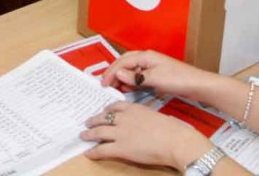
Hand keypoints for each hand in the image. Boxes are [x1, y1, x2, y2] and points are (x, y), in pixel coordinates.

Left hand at [81, 102, 210, 169]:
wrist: (174, 140)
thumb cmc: (171, 129)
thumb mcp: (155, 116)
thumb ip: (144, 117)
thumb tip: (144, 122)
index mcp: (134, 108)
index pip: (116, 106)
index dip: (107, 109)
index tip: (103, 111)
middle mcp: (124, 118)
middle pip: (104, 117)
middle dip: (94, 120)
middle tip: (87, 122)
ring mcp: (121, 133)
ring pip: (99, 132)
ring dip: (89, 133)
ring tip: (83, 135)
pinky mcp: (121, 148)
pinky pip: (102, 149)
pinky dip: (93, 151)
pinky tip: (88, 153)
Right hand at [101, 50, 221, 98]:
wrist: (197, 85)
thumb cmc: (180, 79)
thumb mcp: (154, 79)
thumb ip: (135, 77)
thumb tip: (119, 74)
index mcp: (146, 56)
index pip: (122, 62)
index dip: (111, 72)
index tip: (104, 82)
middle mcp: (148, 59)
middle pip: (125, 63)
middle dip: (114, 72)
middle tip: (105, 83)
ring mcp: (152, 68)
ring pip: (130, 70)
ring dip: (121, 78)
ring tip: (114, 88)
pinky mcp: (156, 76)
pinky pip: (138, 77)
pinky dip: (130, 82)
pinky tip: (128, 89)